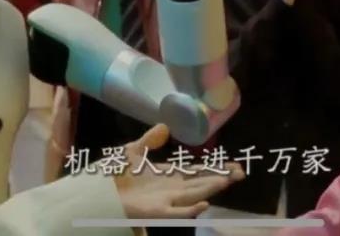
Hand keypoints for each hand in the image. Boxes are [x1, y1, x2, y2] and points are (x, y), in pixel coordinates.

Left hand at [113, 124, 243, 218]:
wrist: (98, 191)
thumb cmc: (115, 174)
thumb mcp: (133, 151)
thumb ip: (150, 140)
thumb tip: (165, 127)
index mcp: (169, 174)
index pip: (197, 171)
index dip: (215, 168)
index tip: (234, 165)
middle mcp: (172, 188)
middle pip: (202, 183)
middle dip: (221, 178)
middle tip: (241, 173)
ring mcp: (165, 201)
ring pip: (193, 195)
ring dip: (210, 189)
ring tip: (227, 181)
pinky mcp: (155, 212)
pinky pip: (175, 214)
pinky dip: (189, 211)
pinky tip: (204, 205)